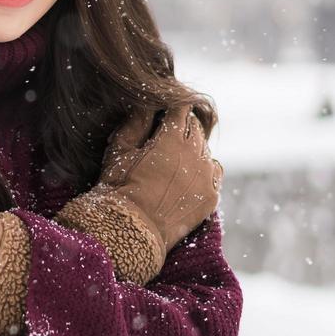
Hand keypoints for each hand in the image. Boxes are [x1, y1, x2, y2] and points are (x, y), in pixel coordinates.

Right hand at [99, 105, 221, 251]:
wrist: (131, 232)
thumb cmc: (119, 189)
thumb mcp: (119, 151)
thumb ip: (135, 123)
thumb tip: (147, 103)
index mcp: (172, 138)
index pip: (181, 109)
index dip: (173, 106)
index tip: (165, 109)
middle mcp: (195, 154)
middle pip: (196, 127)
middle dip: (183, 125)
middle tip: (167, 132)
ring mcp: (206, 176)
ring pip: (205, 149)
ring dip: (193, 147)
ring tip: (175, 157)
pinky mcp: (210, 197)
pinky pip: (215, 172)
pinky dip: (205, 168)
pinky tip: (190, 174)